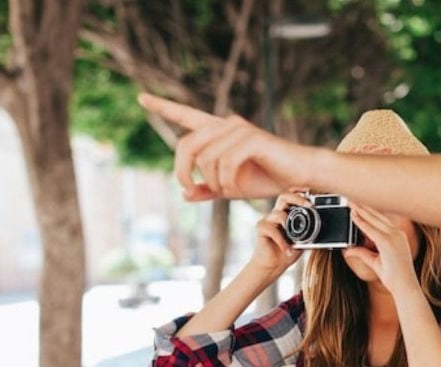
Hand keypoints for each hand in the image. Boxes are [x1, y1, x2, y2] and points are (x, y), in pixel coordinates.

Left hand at [137, 93, 316, 201]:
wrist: (299, 176)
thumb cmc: (267, 178)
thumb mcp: (231, 187)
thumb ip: (208, 189)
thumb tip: (184, 194)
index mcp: (219, 132)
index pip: (187, 116)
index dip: (164, 107)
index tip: (141, 97)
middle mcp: (226, 124)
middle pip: (186, 144)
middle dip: (183, 170)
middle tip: (190, 188)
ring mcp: (239, 130)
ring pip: (206, 158)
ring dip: (213, 182)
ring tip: (227, 190)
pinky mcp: (252, 139)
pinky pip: (225, 163)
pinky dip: (227, 181)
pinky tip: (237, 188)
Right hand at [249, 190, 307, 277]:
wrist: (273, 265)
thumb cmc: (288, 250)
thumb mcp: (303, 240)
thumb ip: (309, 231)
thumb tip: (325, 227)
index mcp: (286, 213)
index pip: (291, 195)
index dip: (299, 191)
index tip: (311, 192)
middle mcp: (276, 214)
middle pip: (284, 196)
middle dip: (297, 198)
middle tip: (308, 206)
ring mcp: (268, 220)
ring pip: (279, 214)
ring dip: (289, 227)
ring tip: (294, 240)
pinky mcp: (261, 228)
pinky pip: (272, 230)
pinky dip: (282, 241)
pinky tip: (287, 250)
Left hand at [343, 205, 420, 294]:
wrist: (405, 287)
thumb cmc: (395, 277)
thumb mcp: (375, 262)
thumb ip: (363, 253)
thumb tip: (349, 250)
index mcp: (398, 236)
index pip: (381, 219)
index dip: (369, 210)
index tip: (359, 203)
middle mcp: (397, 234)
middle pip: (377, 215)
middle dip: (363, 206)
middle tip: (352, 198)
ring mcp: (394, 237)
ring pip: (374, 219)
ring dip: (361, 209)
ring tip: (351, 202)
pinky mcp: (388, 243)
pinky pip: (371, 229)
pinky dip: (361, 222)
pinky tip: (353, 216)